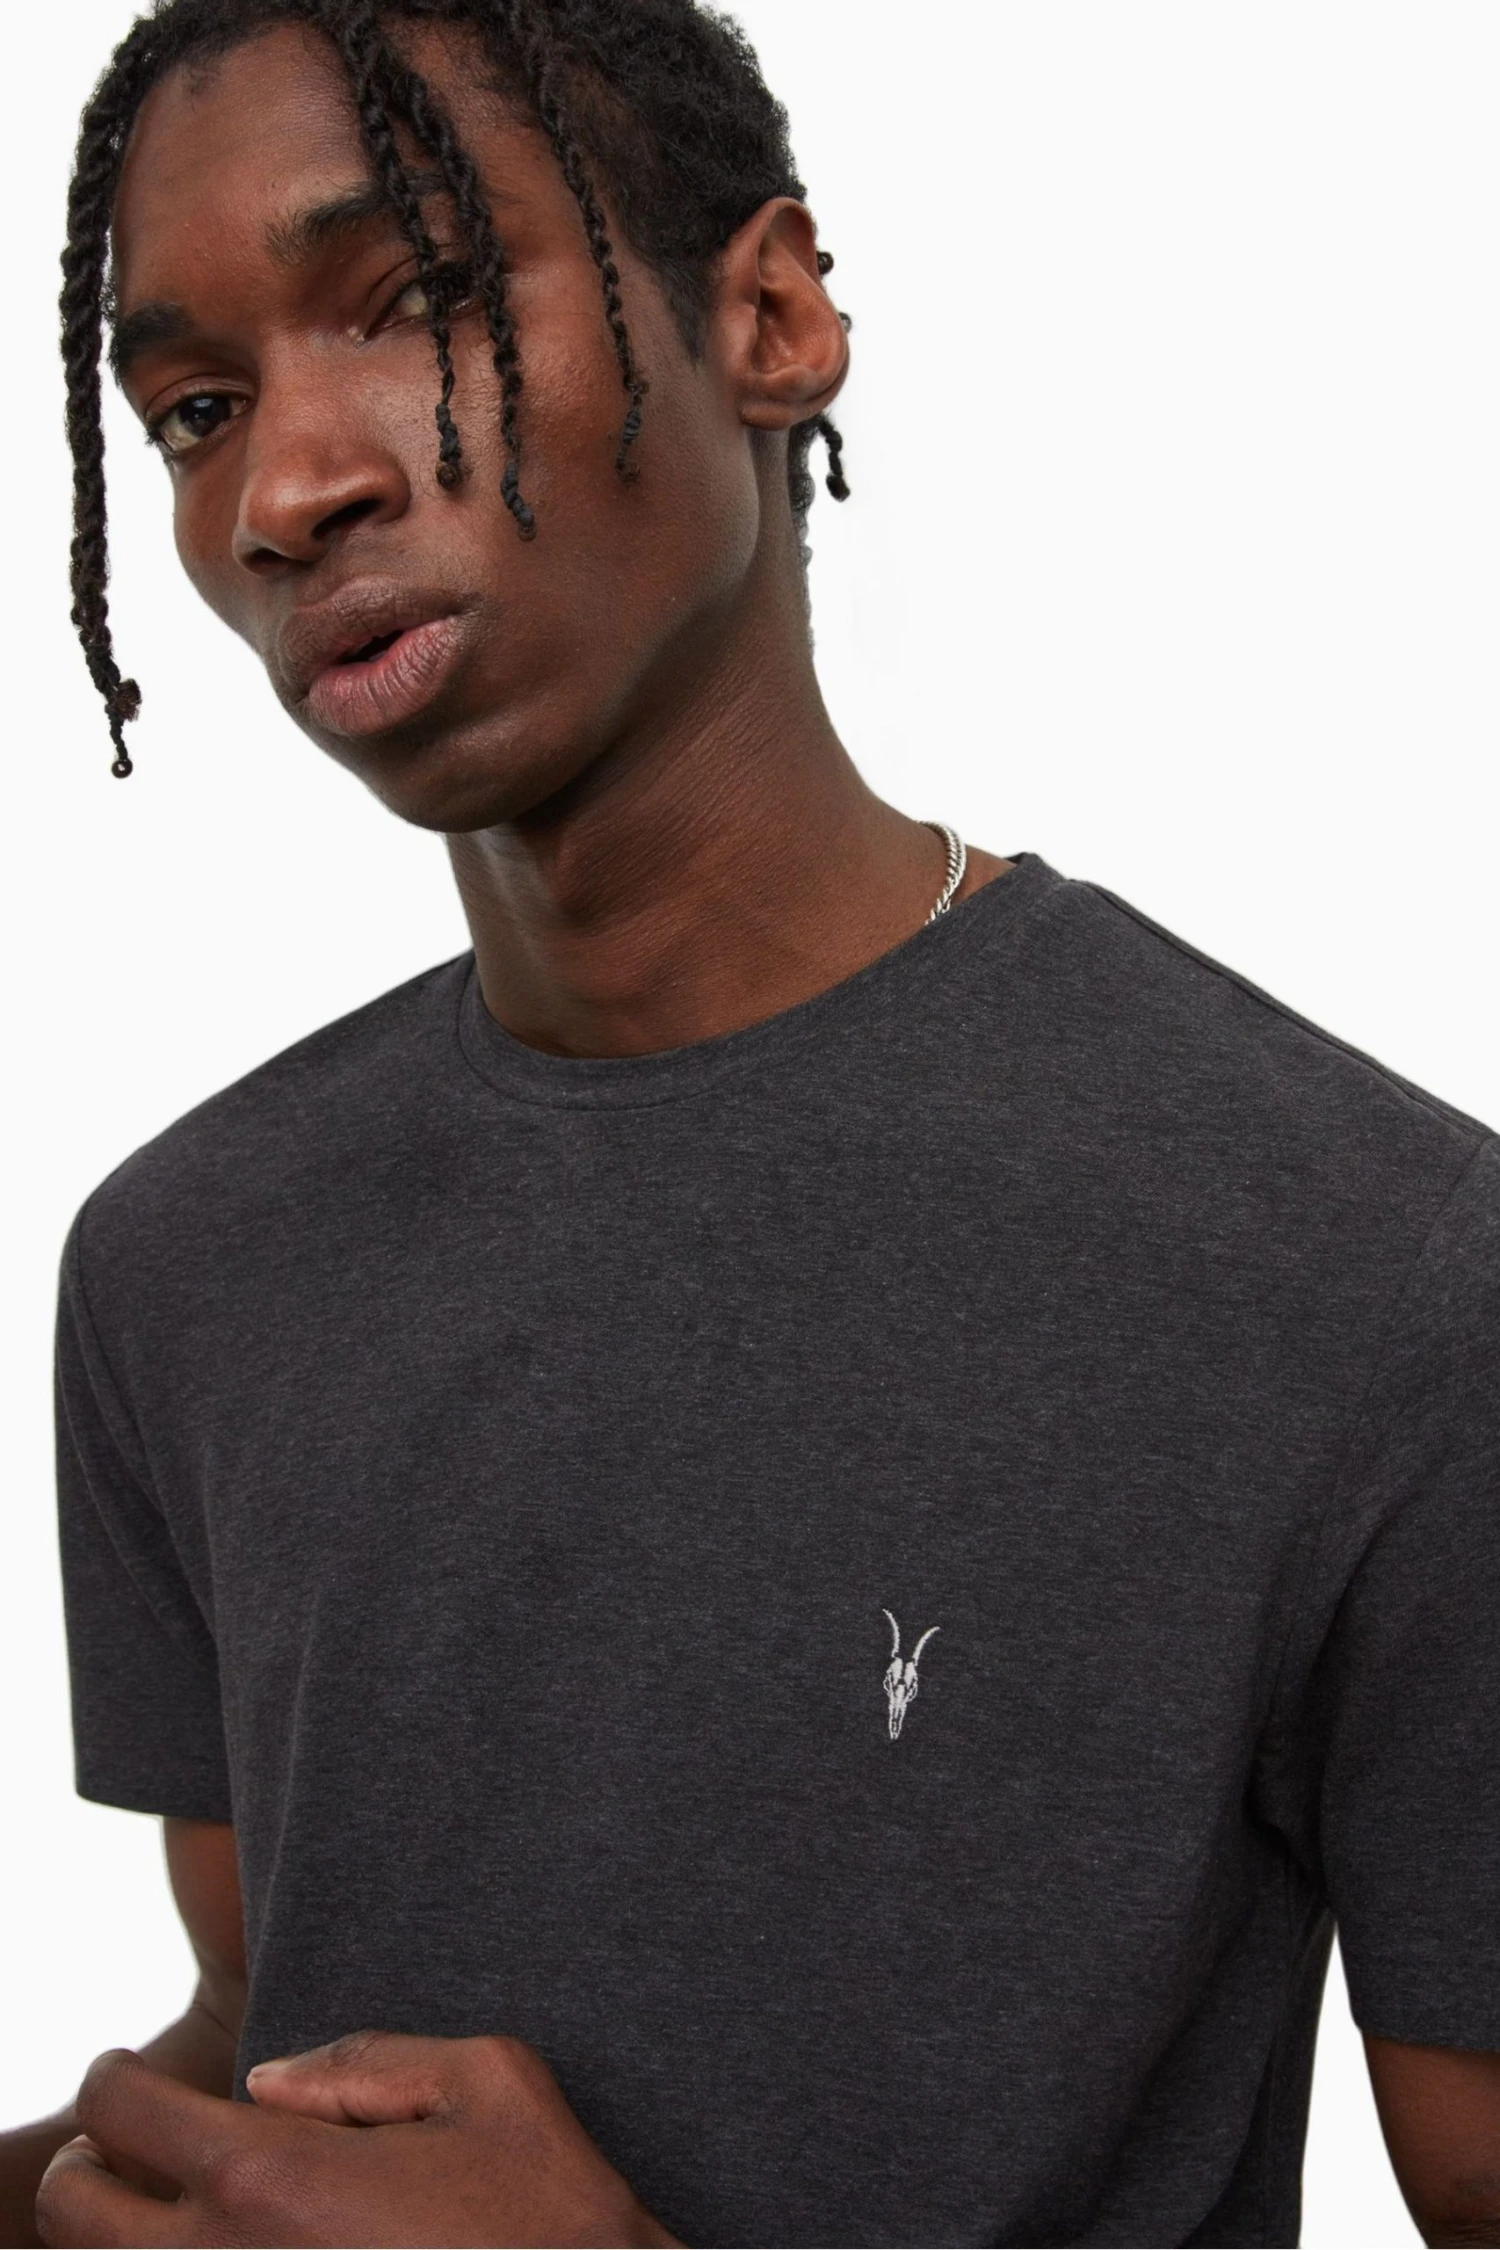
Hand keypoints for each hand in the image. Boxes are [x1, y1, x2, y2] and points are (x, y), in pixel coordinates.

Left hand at [34, 2030, 681, 2246]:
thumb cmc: (548, 2210)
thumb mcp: (488, 2079)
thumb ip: (368, 2060)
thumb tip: (266, 2080)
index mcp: (273, 2176)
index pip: (119, 2113)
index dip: (112, 2079)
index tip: (128, 2072)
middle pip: (74, 2216)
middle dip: (85, 2168)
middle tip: (124, 2147)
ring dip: (123, 2238)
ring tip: (173, 2207)